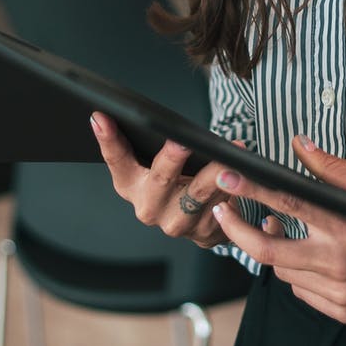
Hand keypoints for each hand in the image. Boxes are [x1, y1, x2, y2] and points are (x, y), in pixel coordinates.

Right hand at [91, 111, 240, 249]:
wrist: (200, 221)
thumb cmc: (175, 179)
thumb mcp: (154, 163)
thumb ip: (147, 141)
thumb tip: (138, 112)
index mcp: (130, 186)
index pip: (116, 159)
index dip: (107, 139)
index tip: (101, 116)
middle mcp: (149, 208)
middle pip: (160, 179)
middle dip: (172, 159)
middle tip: (182, 141)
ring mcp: (176, 223)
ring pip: (199, 192)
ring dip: (217, 171)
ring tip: (231, 153)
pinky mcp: (204, 232)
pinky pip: (222, 203)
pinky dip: (234, 184)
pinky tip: (244, 170)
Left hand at [210, 134, 345, 322]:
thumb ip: (334, 169)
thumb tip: (299, 146)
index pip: (286, 202)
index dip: (250, 189)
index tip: (226, 177)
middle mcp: (339, 262)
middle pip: (267, 249)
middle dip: (237, 228)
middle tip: (223, 211)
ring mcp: (339, 292)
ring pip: (282, 272)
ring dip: (272, 249)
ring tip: (276, 227)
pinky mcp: (343, 311)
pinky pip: (302, 293)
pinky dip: (296, 273)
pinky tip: (307, 256)